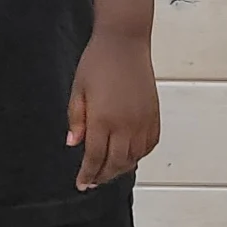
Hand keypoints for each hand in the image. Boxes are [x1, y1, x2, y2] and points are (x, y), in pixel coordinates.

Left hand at [67, 29, 159, 190]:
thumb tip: (73, 143)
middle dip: (103, 175)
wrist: (124, 43)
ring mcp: (142, 121)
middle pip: (115, 163)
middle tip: (92, 181)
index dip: (88, 174)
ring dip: (120, 168)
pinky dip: (139, 155)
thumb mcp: (78, 90)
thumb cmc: (97, 62)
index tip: (81, 184)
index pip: (95, 157)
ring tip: (108, 171)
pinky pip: (149, 145)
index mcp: (103, 119)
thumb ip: (76, 119)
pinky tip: (128, 155)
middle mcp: (126, 124)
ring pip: (134, 157)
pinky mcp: (154, 116)